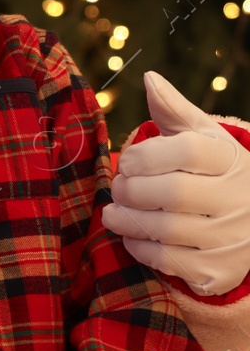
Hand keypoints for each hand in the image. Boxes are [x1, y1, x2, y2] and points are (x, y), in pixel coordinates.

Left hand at [103, 71, 249, 295]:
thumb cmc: (215, 173)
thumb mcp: (203, 138)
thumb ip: (174, 111)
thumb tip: (150, 79)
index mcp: (230, 160)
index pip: (185, 152)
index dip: (145, 156)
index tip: (126, 162)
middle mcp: (237, 199)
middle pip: (172, 193)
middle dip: (130, 190)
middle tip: (118, 189)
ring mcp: (232, 238)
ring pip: (165, 229)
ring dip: (126, 220)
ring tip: (112, 212)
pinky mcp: (218, 271)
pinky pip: (168, 261)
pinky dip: (139, 247)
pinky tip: (133, 235)